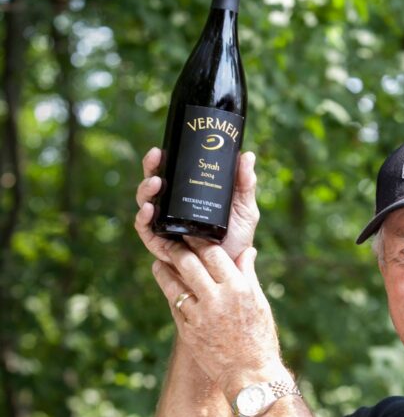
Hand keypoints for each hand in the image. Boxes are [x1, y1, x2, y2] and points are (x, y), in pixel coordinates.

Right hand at [134, 148, 259, 263]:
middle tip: (156, 157)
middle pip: (154, 185)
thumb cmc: (238, 237)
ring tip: (156, 183)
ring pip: (145, 204)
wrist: (235, 268)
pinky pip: (146, 231)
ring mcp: (165, 226)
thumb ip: (245, 183)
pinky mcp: (161, 246)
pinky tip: (148, 210)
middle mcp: (172, 209)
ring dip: (145, 191)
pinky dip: (143, 219)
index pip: (170, 174)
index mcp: (187, 196)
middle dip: (150, 169)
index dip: (162, 160)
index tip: (163, 148)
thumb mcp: (244, 208)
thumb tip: (246, 155)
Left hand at [151, 239, 283, 395]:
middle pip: (188, 263)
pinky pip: (175, 306)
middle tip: (171, 242)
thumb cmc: (259, 337)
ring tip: (159, 262)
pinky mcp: (188, 331)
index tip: (193, 232)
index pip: (213, 253)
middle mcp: (218, 299)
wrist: (250, 374)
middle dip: (177, 249)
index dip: (200, 240)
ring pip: (174, 284)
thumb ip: (247, 274)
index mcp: (238, 288)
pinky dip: (170, 294)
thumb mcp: (258, 302)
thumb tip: (247, 251)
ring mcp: (200, 316)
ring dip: (163, 270)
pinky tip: (167, 287)